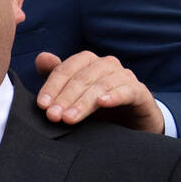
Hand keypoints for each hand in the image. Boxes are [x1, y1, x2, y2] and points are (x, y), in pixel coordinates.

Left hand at [34, 51, 163, 133]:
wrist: (132, 124)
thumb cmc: (99, 107)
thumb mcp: (74, 94)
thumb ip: (57, 77)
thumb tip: (41, 58)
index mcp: (88, 62)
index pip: (66, 69)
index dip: (52, 86)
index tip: (42, 105)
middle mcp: (106, 65)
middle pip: (81, 78)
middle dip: (65, 97)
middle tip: (53, 115)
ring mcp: (124, 76)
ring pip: (100, 85)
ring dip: (83, 102)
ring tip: (69, 118)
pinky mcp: (140, 92)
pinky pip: (126, 91)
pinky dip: (114, 95)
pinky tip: (102, 102)